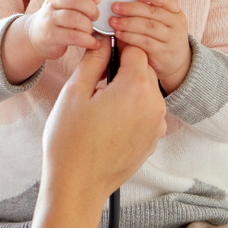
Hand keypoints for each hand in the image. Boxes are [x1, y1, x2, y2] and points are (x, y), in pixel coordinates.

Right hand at [22, 44, 166, 227]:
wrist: (77, 185)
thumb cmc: (70, 140)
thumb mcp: (75, 92)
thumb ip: (93, 60)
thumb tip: (104, 41)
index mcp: (135, 88)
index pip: (135, 48)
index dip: (118, 42)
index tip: (104, 45)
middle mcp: (154, 105)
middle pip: (144, 68)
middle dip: (124, 65)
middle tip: (97, 73)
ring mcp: (156, 125)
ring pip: (146, 90)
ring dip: (128, 87)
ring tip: (101, 99)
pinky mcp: (153, 140)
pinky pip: (146, 112)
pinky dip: (132, 108)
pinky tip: (108, 119)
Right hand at [25, 0, 102, 59]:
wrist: (35, 36)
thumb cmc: (56, 21)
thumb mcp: (62, 6)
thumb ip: (78, 1)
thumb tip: (101, 2)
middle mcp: (52, 3)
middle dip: (90, 8)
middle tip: (96, 17)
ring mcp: (50, 19)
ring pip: (73, 18)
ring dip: (88, 25)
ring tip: (91, 31)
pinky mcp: (51, 36)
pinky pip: (72, 36)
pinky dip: (87, 40)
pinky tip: (93, 43)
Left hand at [109, 0, 191, 93]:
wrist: (178, 63)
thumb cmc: (164, 37)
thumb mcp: (164, 23)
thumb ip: (149, 12)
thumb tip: (122, 3)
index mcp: (176, 12)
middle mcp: (177, 25)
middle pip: (153, 12)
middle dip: (131, 8)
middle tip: (115, 7)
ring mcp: (172, 39)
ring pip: (148, 27)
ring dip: (128, 23)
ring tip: (113, 21)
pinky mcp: (163, 53)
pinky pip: (145, 42)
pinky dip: (130, 37)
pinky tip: (119, 34)